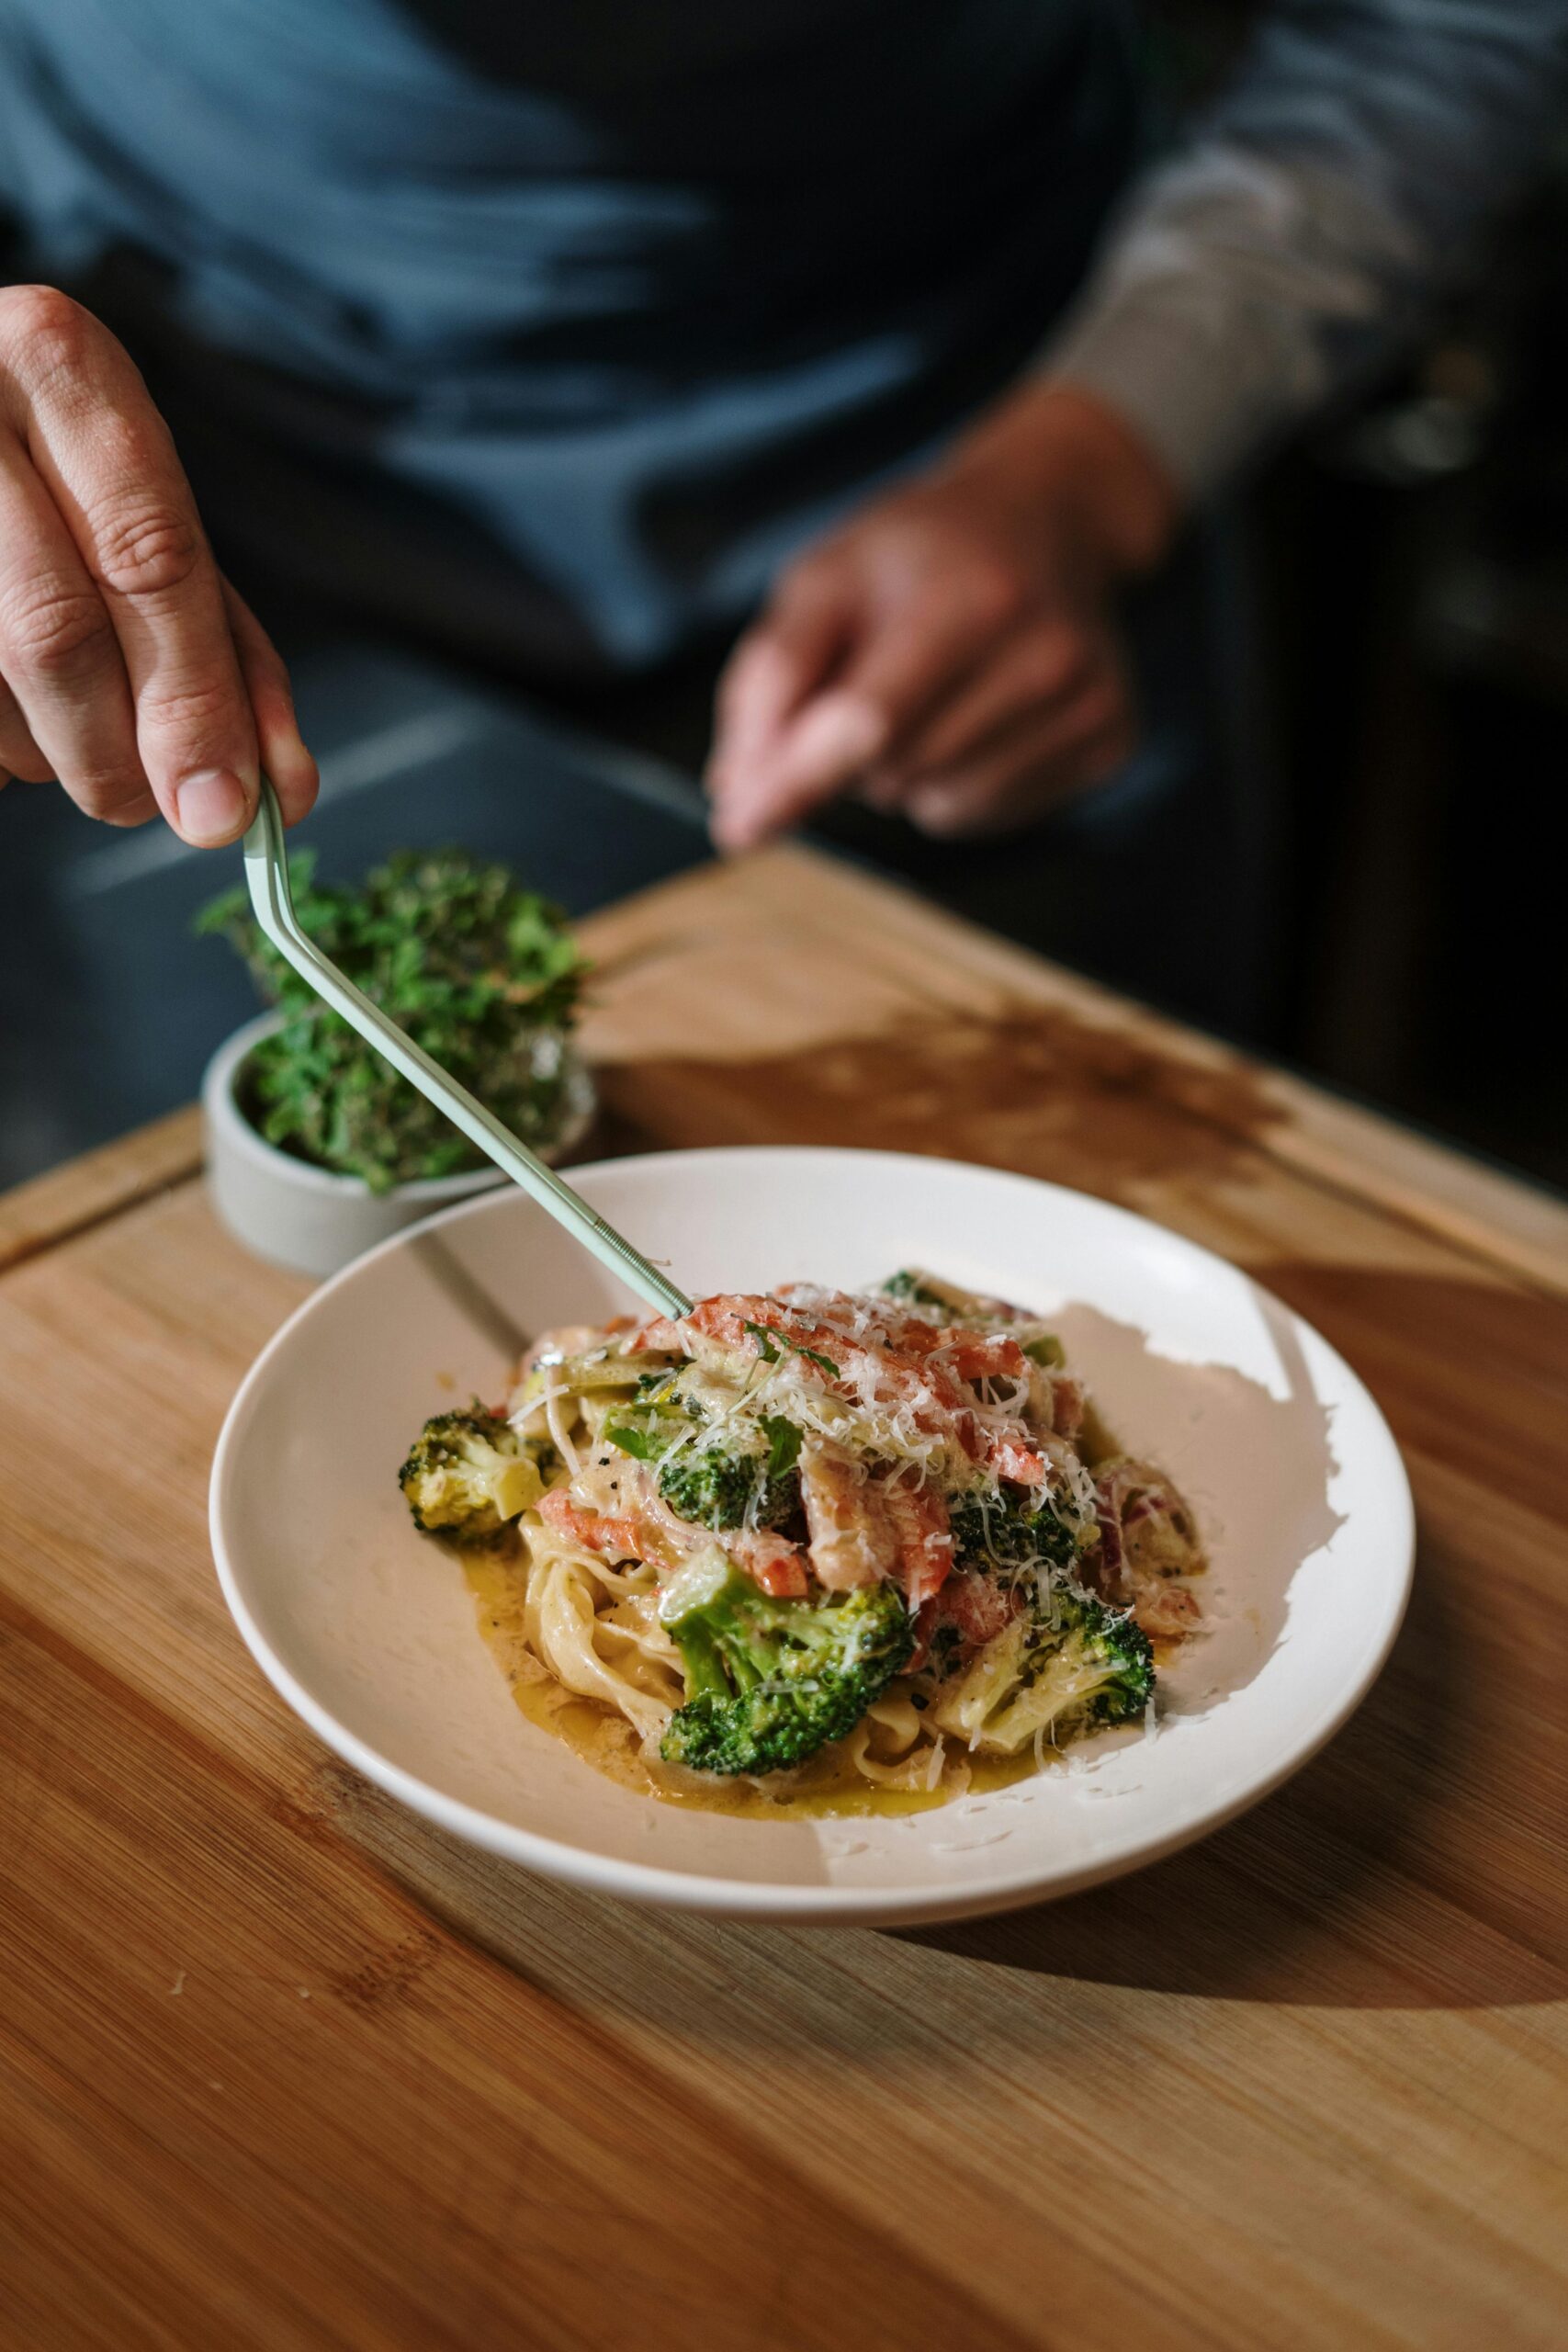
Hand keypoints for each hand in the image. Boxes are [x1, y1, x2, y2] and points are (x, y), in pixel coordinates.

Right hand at [0, 285, 316, 842]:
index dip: (193, 698)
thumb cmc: (52, 476)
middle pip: (55, 631)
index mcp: (62, 364)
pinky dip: (2, 743)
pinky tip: (14, 707)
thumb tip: (283, 784)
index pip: (149, 553)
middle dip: (120, 754)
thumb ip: (222, 645)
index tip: (228, 807)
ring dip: (51, 749)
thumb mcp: (149, 520)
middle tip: (161, 810)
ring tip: (70, 724)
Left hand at [707, 385, 1176, 847]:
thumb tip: (739, 788)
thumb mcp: (827, 577)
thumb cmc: (920, 551)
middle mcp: (1046, 655)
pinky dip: (956, 782)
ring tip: (932, 692)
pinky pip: (986, 816)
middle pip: (893, 772)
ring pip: (938, 805)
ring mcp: (1088, 705)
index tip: (740, 826)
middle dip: (853, 750)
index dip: (796, 779)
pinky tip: (976, 716)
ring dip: (905, 771)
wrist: (1046, 516)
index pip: (868, 722)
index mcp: (970, 597)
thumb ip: (772, 676)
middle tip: (878, 674)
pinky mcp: (1110, 743)